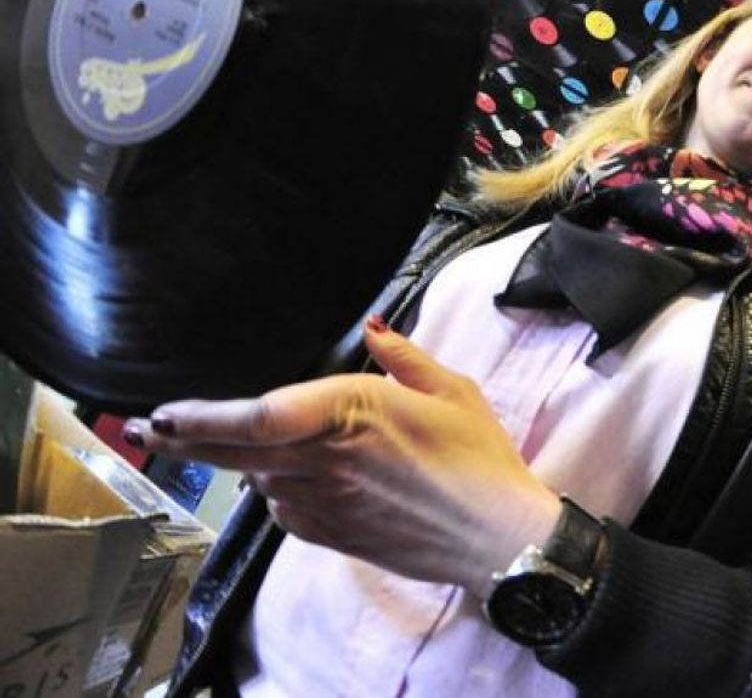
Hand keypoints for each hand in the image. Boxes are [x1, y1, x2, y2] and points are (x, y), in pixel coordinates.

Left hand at [126, 318, 561, 597]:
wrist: (495, 536)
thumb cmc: (479, 459)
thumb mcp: (451, 391)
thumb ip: (403, 357)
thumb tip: (373, 326)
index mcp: (355, 414)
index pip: (259, 417)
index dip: (204, 418)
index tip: (168, 411)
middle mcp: (329, 460)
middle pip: (235, 452)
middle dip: (183, 440)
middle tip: (145, 429)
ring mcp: (326, 502)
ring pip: (255, 480)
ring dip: (229, 463)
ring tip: (199, 444)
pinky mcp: (331, 534)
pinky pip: (281, 509)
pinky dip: (272, 491)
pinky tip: (278, 479)